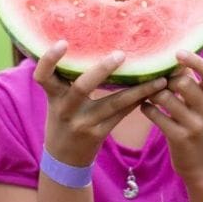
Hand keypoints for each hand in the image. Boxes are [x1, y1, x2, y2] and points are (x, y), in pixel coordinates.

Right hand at [35, 41, 167, 166]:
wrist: (63, 159)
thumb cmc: (62, 119)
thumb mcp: (57, 100)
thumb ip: (66, 78)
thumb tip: (90, 42)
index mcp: (53, 96)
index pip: (43, 76)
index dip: (50, 59)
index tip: (63, 42)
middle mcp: (65, 109)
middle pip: (82, 87)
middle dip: (102, 70)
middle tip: (121, 54)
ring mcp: (82, 123)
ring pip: (113, 103)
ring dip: (138, 90)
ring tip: (159, 78)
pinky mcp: (98, 134)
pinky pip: (121, 114)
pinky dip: (137, 101)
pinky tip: (153, 92)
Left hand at [140, 50, 202, 180]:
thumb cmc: (198, 126)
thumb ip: (193, 84)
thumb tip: (174, 59)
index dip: (196, 61)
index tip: (178, 52)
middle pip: (183, 82)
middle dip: (166, 79)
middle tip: (157, 83)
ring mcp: (196, 125)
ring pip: (166, 97)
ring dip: (153, 93)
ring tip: (149, 94)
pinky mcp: (180, 138)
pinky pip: (157, 115)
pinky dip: (147, 109)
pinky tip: (145, 108)